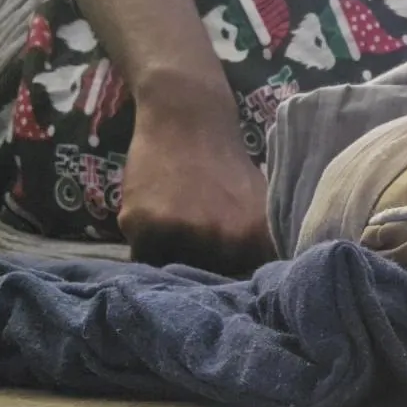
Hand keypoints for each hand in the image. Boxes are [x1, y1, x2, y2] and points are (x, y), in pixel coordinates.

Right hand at [118, 96, 274, 275]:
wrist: (187, 117)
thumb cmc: (226, 165)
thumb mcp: (259, 207)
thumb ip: (260, 248)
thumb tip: (264, 289)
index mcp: (254, 238)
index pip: (237, 286)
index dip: (228, 280)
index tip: (223, 268)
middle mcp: (221, 239)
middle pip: (202, 280)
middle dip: (200, 267)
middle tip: (196, 235)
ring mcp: (181, 232)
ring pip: (170, 271)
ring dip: (170, 256)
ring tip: (176, 221)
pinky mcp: (142, 225)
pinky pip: (142, 258)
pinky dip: (146, 244)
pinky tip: (156, 213)